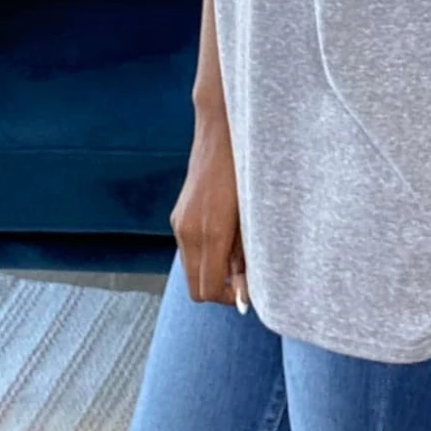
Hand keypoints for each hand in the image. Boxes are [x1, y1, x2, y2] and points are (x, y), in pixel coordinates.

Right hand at [170, 107, 250, 307]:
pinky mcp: (178, 217)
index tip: (248, 290)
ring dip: (211, 272)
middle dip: (219, 289)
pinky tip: (225, 238)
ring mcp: (179, 224)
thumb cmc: (247, 171)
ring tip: (237, 252)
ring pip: (191, 271)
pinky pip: (189, 252)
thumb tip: (243, 294)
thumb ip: (246, 255)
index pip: (208, 290)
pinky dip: (205, 256)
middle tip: (244, 275)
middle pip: (195, 288)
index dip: (229, 298)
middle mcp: (189, 232)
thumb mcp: (253, 215)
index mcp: (211, 232)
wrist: (221, 132)